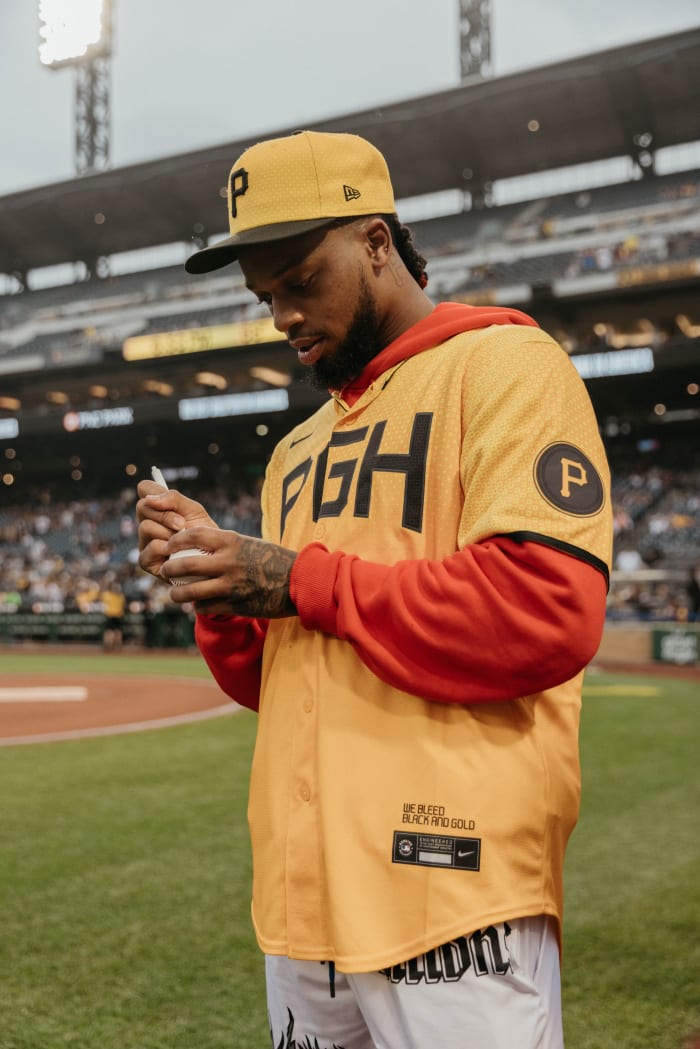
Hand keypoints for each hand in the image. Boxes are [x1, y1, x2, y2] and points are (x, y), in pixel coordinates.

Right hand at [136, 480, 217, 579]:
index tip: (170, 502)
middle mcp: (147, 524)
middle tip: (182, 525)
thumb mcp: (194, 512)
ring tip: (183, 542)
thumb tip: (149, 498)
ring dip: (169, 533)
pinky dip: (168, 548)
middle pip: (142, 506)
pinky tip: (178, 554)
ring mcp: (144, 542)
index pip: (145, 489)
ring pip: (146, 527)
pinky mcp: (145, 561)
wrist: (214, 560)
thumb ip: (174, 499)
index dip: (154, 490)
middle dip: (166, 515)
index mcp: (157, 509)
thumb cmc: (203, 535)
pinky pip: (153, 546)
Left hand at [161, 527, 297, 618]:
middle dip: (169, 568)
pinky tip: (198, 603)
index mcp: (231, 542)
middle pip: (185, 565)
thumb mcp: (249, 543)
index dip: (175, 540)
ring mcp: (230, 586)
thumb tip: (199, 546)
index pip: (192, 536)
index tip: (170, 544)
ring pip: (191, 591)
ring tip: (174, 593)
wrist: (299, 581)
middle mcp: (228, 563)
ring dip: (177, 593)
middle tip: (165, 569)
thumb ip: (225, 545)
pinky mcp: (235, 604)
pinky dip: (198, 606)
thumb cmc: (274, 558)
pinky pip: (206, 607)